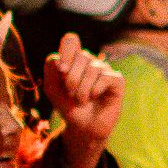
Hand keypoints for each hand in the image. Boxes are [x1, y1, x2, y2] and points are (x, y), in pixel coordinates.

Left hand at [42, 33, 123, 167]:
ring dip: (82, 89)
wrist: (84, 127)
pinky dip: (95, 90)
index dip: (66, 52)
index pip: (71, 40)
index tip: (61, 70)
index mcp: (74, 60)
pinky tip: (94, 97)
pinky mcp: (117, 81)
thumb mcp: (53, 90)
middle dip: (72, 78)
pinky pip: (105, 77)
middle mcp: (91, 61)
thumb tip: (58, 59)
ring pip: (92, 69)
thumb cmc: (69, 107)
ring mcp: (105, 70)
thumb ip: (50, 71)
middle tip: (71, 94)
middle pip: (81, 56)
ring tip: (81, 101)